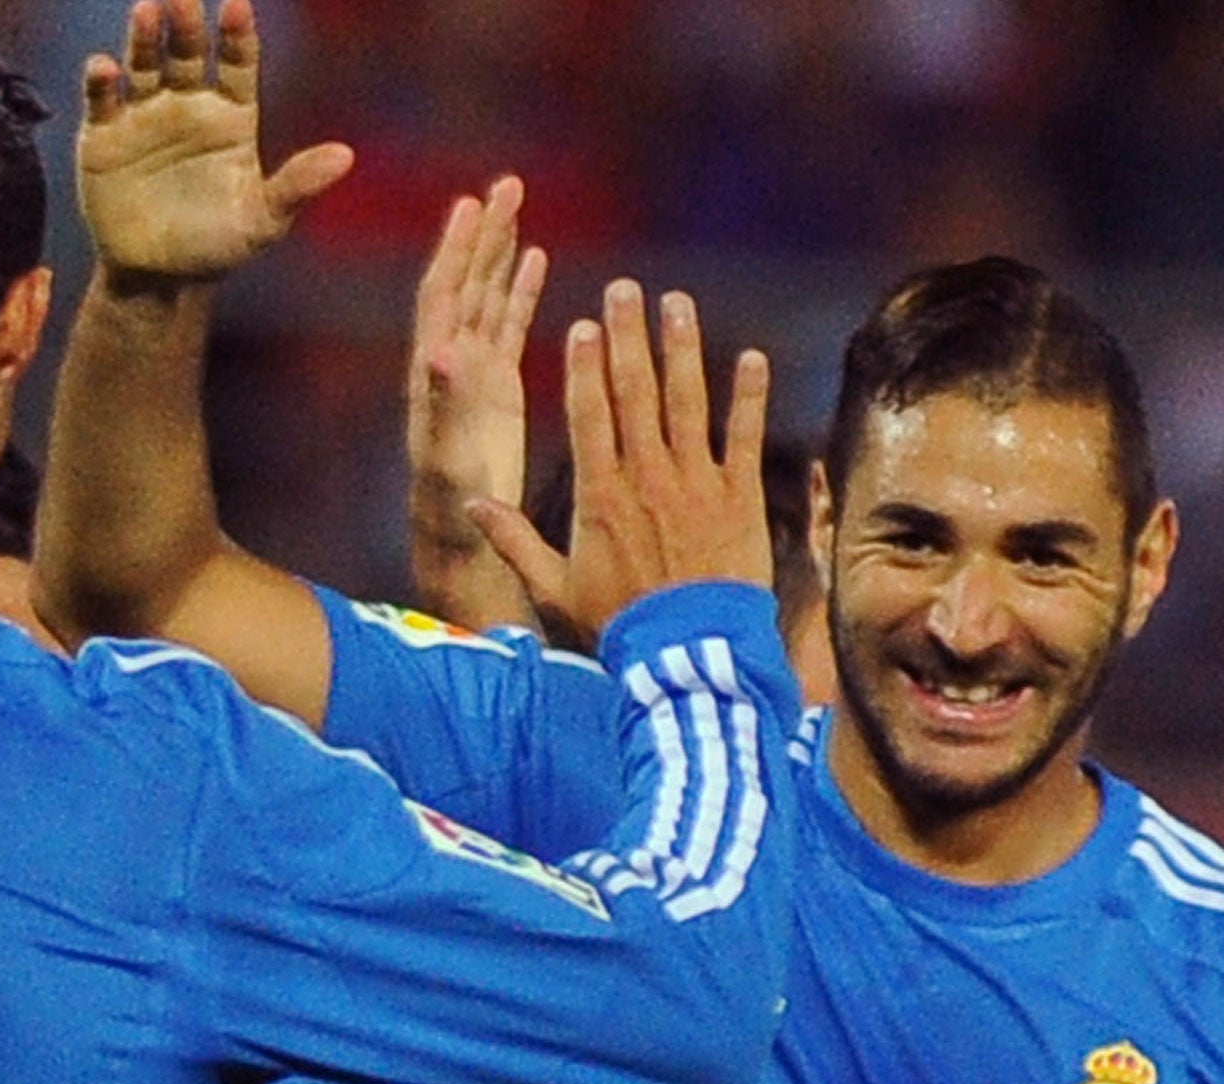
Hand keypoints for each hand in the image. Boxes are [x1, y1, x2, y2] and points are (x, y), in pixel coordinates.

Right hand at [78, 0, 353, 281]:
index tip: (237, 6)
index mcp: (231, 117)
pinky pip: (103, 100)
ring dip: (144, 39)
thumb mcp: (264, 221)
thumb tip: (346, 157)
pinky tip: (104, 67)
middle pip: (188, 54)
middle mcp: (188, 105)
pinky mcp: (105, 135)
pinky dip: (101, 81)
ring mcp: (145, 115)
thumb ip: (298, 185)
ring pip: (145, 65)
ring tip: (146, 12)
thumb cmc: (219, 247)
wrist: (162, 278)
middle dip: (186, 26)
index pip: (238, 64)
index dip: (237, 36)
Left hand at [408, 177, 547, 534]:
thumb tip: (442, 347)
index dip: (456, 251)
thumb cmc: (451, 504)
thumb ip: (445, 401)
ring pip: (489, 296)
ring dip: (501, 250)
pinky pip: (510, 325)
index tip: (471, 206)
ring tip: (517, 201)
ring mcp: (475, 370)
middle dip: (483, 235)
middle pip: (467, 282)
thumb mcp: (448, 451)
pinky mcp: (499, 386)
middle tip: (506, 185)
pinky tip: (536, 257)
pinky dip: (521, 290)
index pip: (444, 295)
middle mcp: (450, 361)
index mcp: (434, 370)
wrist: (464, 535)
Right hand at [473, 281, 770, 644]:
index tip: (583, 326)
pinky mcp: (738, 497)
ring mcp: (696, 482)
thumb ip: (514, 541)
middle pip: (635, 392)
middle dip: (629, 336)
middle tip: (626, 290)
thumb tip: (470, 507)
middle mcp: (646, 476)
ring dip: (683, 348)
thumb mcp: (554, 587)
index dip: (585, 366)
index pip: (589, 414)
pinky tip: (752, 358)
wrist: (687, 652)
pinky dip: (749, 396)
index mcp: (600, 493)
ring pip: (687, 401)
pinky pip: (743, 436)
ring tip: (678, 304)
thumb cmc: (619, 624)